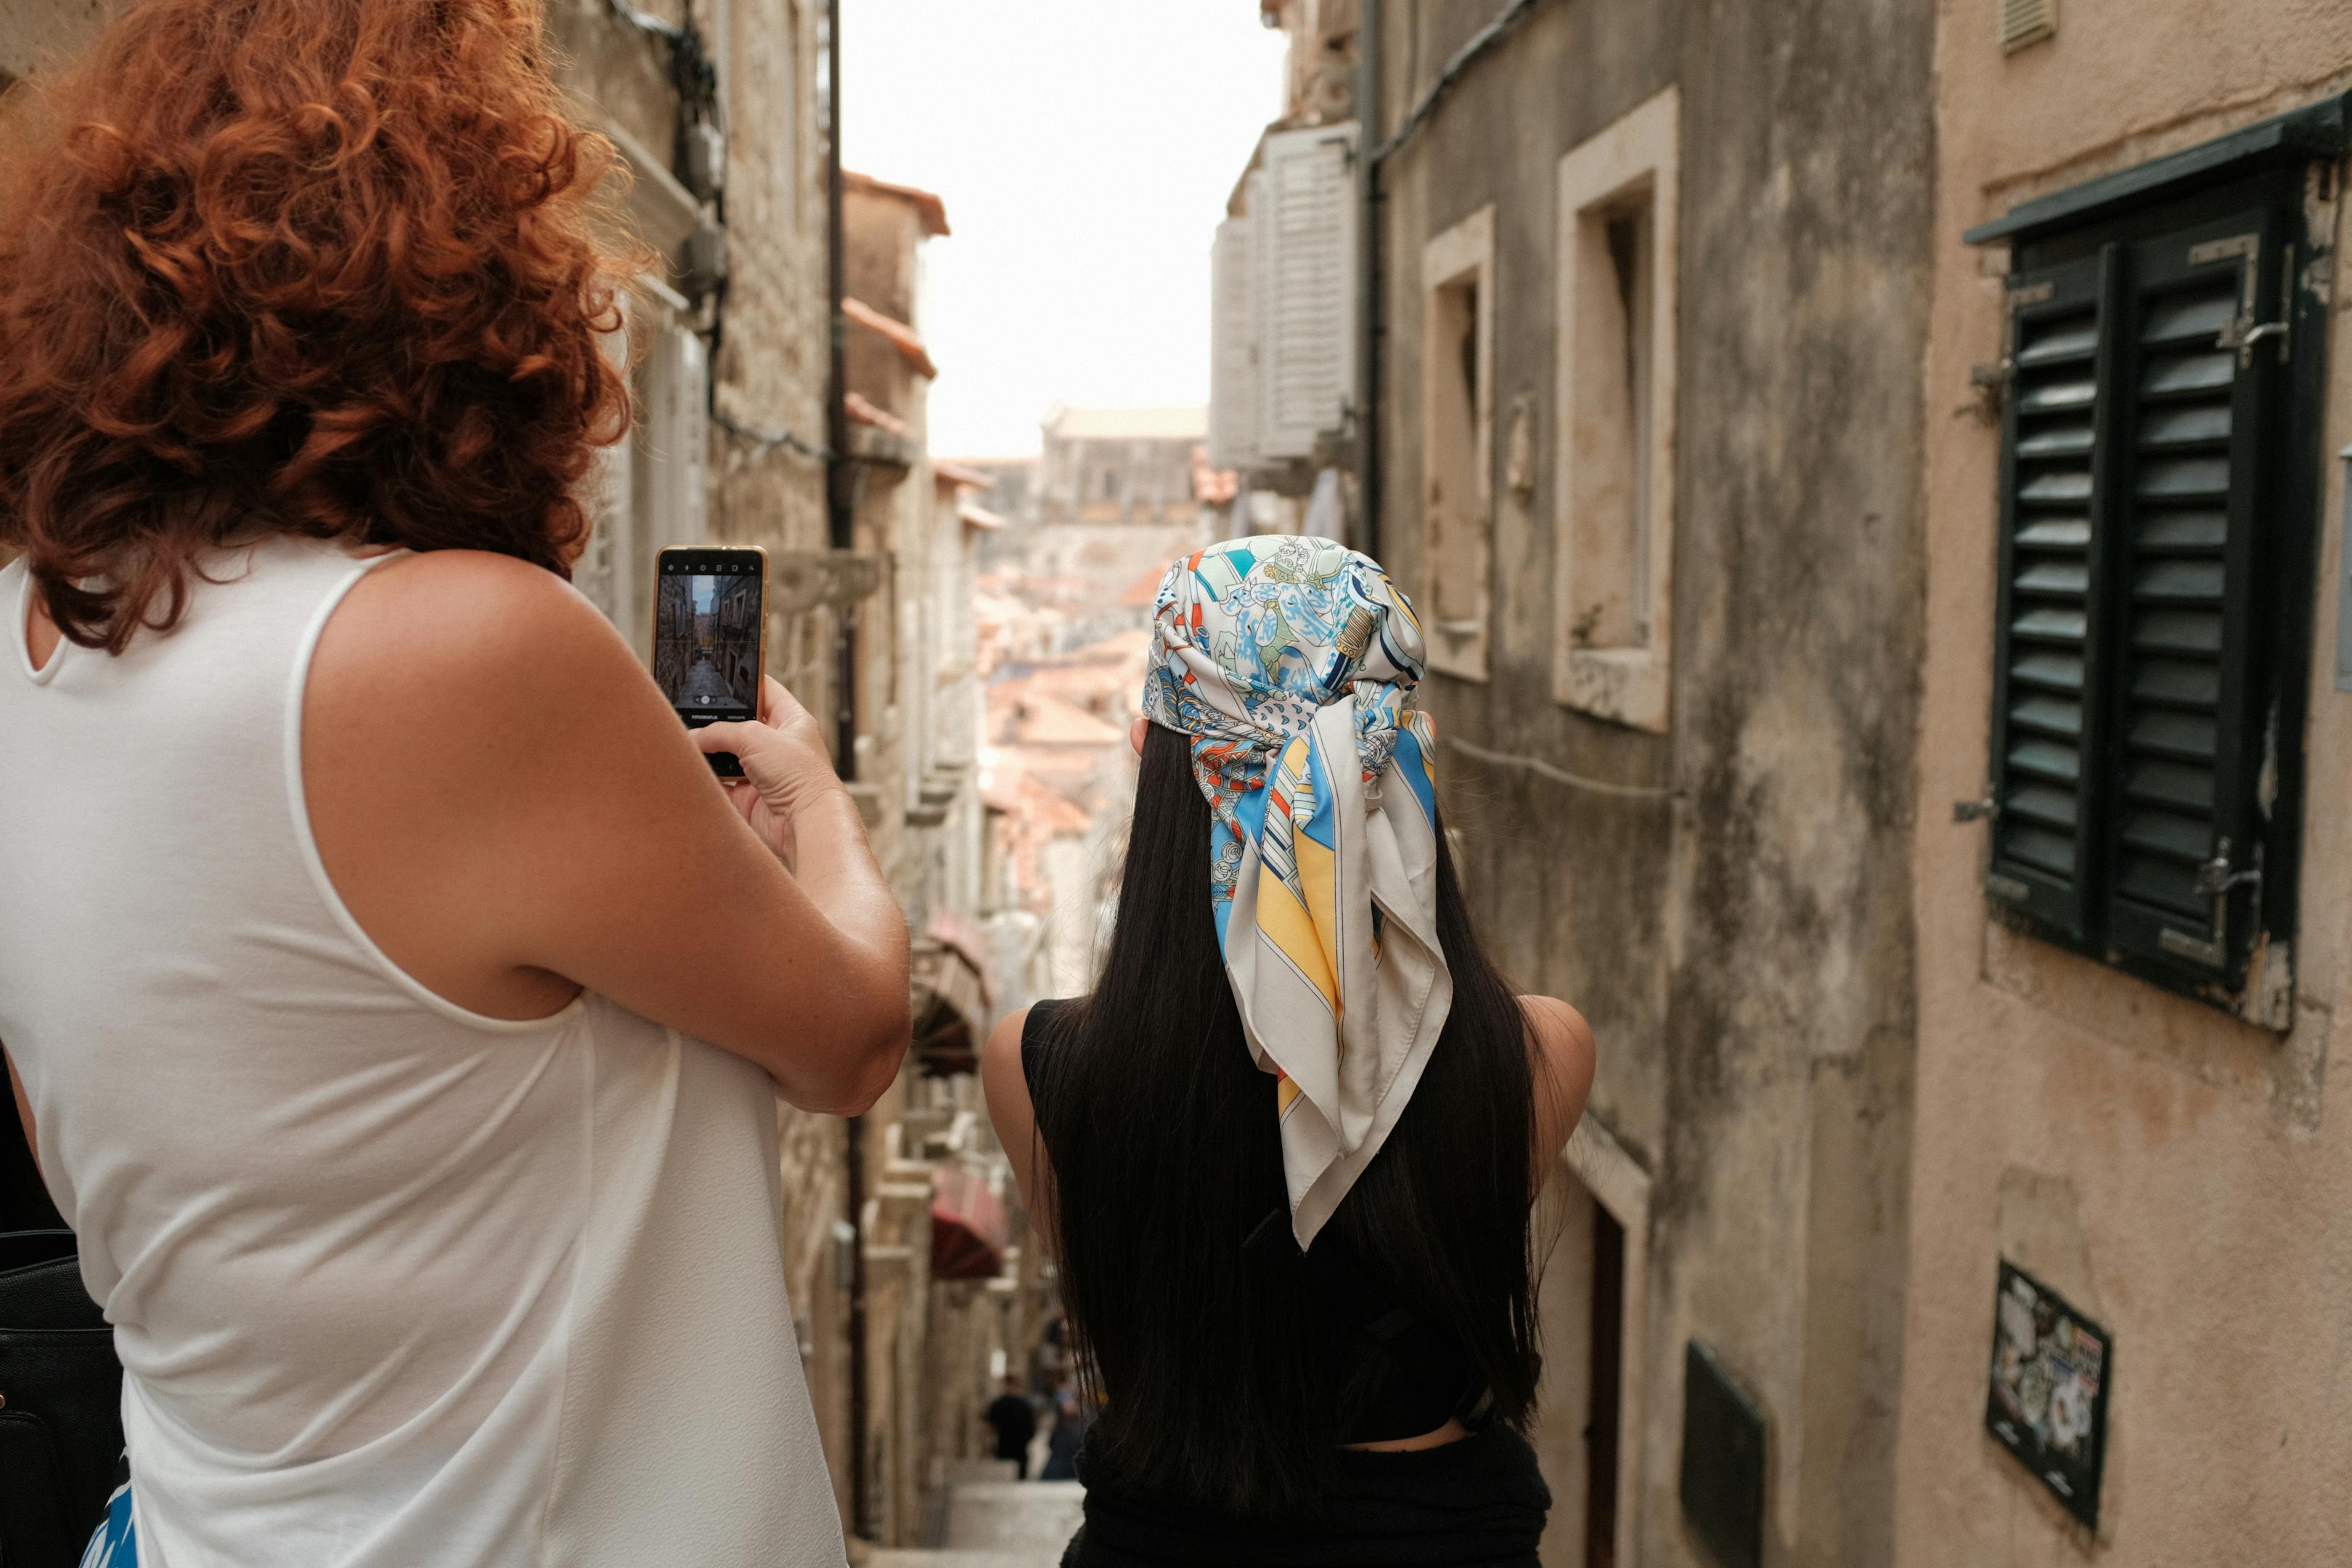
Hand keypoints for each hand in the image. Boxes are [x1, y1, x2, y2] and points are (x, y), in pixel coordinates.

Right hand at [696, 677, 843, 871]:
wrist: (804, 822)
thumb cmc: (799, 775)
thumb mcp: (756, 738)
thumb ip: (721, 732)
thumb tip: (695, 736)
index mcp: (792, 721)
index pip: (766, 691)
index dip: (745, 683)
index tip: (719, 675)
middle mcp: (779, 745)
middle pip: (741, 725)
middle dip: (717, 722)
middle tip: (691, 714)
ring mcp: (764, 772)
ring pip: (727, 755)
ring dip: (709, 751)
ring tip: (686, 741)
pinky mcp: (750, 797)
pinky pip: (721, 783)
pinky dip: (708, 777)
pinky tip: (692, 768)